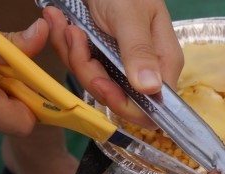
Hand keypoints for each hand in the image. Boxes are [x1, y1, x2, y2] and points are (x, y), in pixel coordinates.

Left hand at [43, 0, 183, 128]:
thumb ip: (139, 52)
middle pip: (117, 97)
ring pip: (95, 82)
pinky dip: (68, 48)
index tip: (99, 81)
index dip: (123, 103)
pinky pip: (83, 66)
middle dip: (89, 73)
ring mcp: (122, 64)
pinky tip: (61, 24)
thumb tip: (151, 89)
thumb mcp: (129, 16)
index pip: (150, 106)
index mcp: (163, 63)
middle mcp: (145, 70)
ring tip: (65, 24)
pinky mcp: (102, 56)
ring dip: (74, 56)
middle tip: (75, 39)